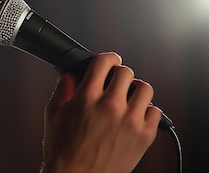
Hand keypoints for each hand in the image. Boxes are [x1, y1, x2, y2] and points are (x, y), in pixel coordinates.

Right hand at [40, 52, 161, 172]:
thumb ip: (62, 89)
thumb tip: (67, 74)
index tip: (109, 61)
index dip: (107, 58)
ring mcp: (130, 121)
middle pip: (125, 71)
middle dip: (119, 74)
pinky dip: (147, 110)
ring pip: (144, 88)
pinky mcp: (144, 136)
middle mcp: (110, 106)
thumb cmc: (63, 150)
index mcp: (86, 97)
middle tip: (115, 82)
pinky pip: (155, 112)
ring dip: (135, 89)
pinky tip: (135, 115)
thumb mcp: (53, 114)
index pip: (104, 61)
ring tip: (128, 97)